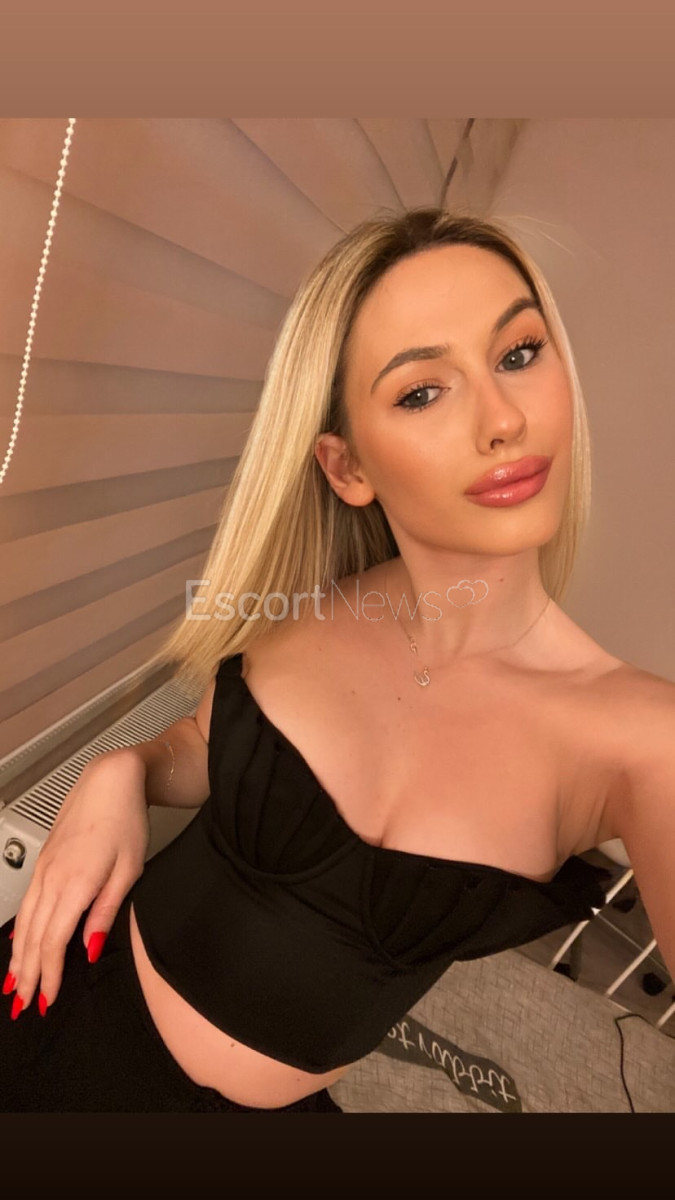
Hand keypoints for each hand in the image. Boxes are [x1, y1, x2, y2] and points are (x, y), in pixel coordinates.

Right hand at [3, 750, 149, 1017]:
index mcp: (74, 884)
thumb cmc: (125, 820)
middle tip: (24, 1005)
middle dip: (27, 975)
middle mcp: (52, 878)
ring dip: (18, 956)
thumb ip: (106, 912)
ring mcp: (44, 869)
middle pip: (33, 937)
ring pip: (25, 921)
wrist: (110, 780)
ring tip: (14, 984)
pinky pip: (27, 902)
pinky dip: (20, 929)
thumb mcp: (128, 870)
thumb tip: (88, 949)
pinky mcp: (45, 861)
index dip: (49, 975)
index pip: (54, 942)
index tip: (47, 1000)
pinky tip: (18, 942)